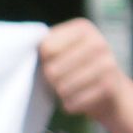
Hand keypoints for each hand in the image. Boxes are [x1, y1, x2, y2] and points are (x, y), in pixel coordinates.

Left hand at [38, 16, 132, 132]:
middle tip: (59, 79)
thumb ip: (44, 46)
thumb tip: (23, 51)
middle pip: (52, 69)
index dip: (42, 60)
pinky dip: (70, 105)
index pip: (46, 48)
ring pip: (62, 88)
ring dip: (60, 93)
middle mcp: (99, 42)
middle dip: (50, 80)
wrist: (109, 88)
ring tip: (68, 88)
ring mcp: (108, 64)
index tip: (50, 61)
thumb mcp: (61, 49)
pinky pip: (73, 102)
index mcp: (83, 28)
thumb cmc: (73, 67)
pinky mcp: (110, 86)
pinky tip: (78, 98)